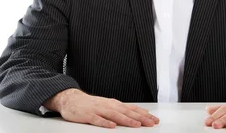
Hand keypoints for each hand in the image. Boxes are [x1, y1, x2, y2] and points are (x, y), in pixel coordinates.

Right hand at [44, 88, 159, 128]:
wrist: (71, 99)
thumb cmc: (90, 105)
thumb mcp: (108, 106)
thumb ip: (121, 111)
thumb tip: (137, 115)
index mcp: (114, 104)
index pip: (132, 109)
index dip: (144, 114)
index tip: (154, 119)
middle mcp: (108, 105)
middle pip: (126, 111)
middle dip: (140, 117)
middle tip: (151, 123)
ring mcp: (98, 109)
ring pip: (115, 115)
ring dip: (126, 120)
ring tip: (136, 125)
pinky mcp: (88, 115)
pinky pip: (97, 120)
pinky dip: (105, 123)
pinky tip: (112, 126)